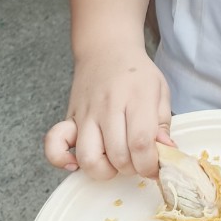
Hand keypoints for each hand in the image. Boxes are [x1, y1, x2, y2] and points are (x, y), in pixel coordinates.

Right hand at [43, 46, 173, 179]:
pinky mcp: (69, 118)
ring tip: (115, 162)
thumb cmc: (136, 74)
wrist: (106, 50)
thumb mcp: (160, 91)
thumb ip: (163, 123)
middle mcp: (108, 107)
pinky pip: (54, 145)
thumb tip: (166, 151)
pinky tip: (76, 164)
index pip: (141, 143)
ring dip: (105, 170)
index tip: (155, 167)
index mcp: (136, 98)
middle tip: (138, 161)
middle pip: (117, 155)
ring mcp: (86, 113)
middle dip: (132, 169)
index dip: (150, 164)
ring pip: (89, 158)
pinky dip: (62, 160)